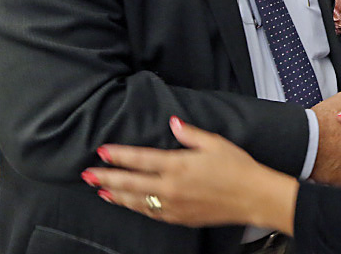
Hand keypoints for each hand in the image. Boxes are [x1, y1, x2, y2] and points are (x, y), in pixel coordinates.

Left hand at [82, 117, 297, 231]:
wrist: (253, 197)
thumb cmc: (237, 166)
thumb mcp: (215, 142)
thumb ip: (190, 133)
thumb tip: (172, 122)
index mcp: (178, 165)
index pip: (140, 159)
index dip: (119, 155)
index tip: (102, 151)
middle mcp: (171, 187)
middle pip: (131, 182)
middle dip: (107, 178)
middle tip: (87, 175)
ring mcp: (173, 205)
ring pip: (136, 201)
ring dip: (116, 195)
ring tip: (100, 190)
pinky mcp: (180, 218)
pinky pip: (150, 213)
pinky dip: (135, 208)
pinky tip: (127, 204)